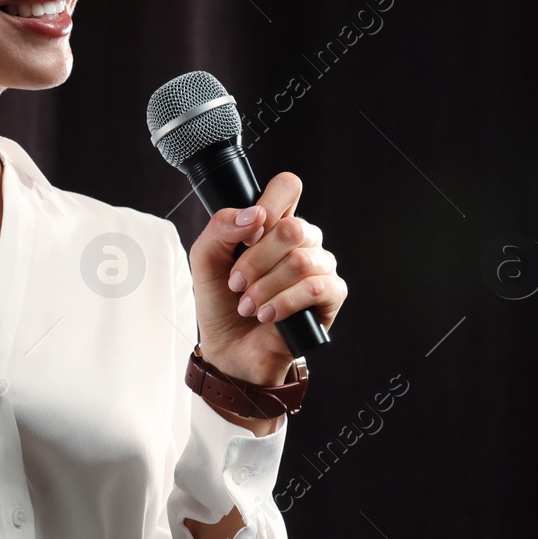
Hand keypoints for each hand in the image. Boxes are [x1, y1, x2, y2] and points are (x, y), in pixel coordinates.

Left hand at [188, 171, 347, 386]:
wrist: (230, 351)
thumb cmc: (222, 304)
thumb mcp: (205, 261)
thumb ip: (220, 229)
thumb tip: (254, 216)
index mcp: (275, 225)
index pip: (287, 188)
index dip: (269, 203)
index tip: (247, 234)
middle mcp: (302, 241)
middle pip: (292, 228)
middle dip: (255, 260)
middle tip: (237, 283)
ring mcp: (320, 267)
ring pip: (300, 260)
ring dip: (264, 287)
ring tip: (248, 306)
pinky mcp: (332, 296)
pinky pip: (316, 287)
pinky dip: (284, 303)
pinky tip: (267, 315)